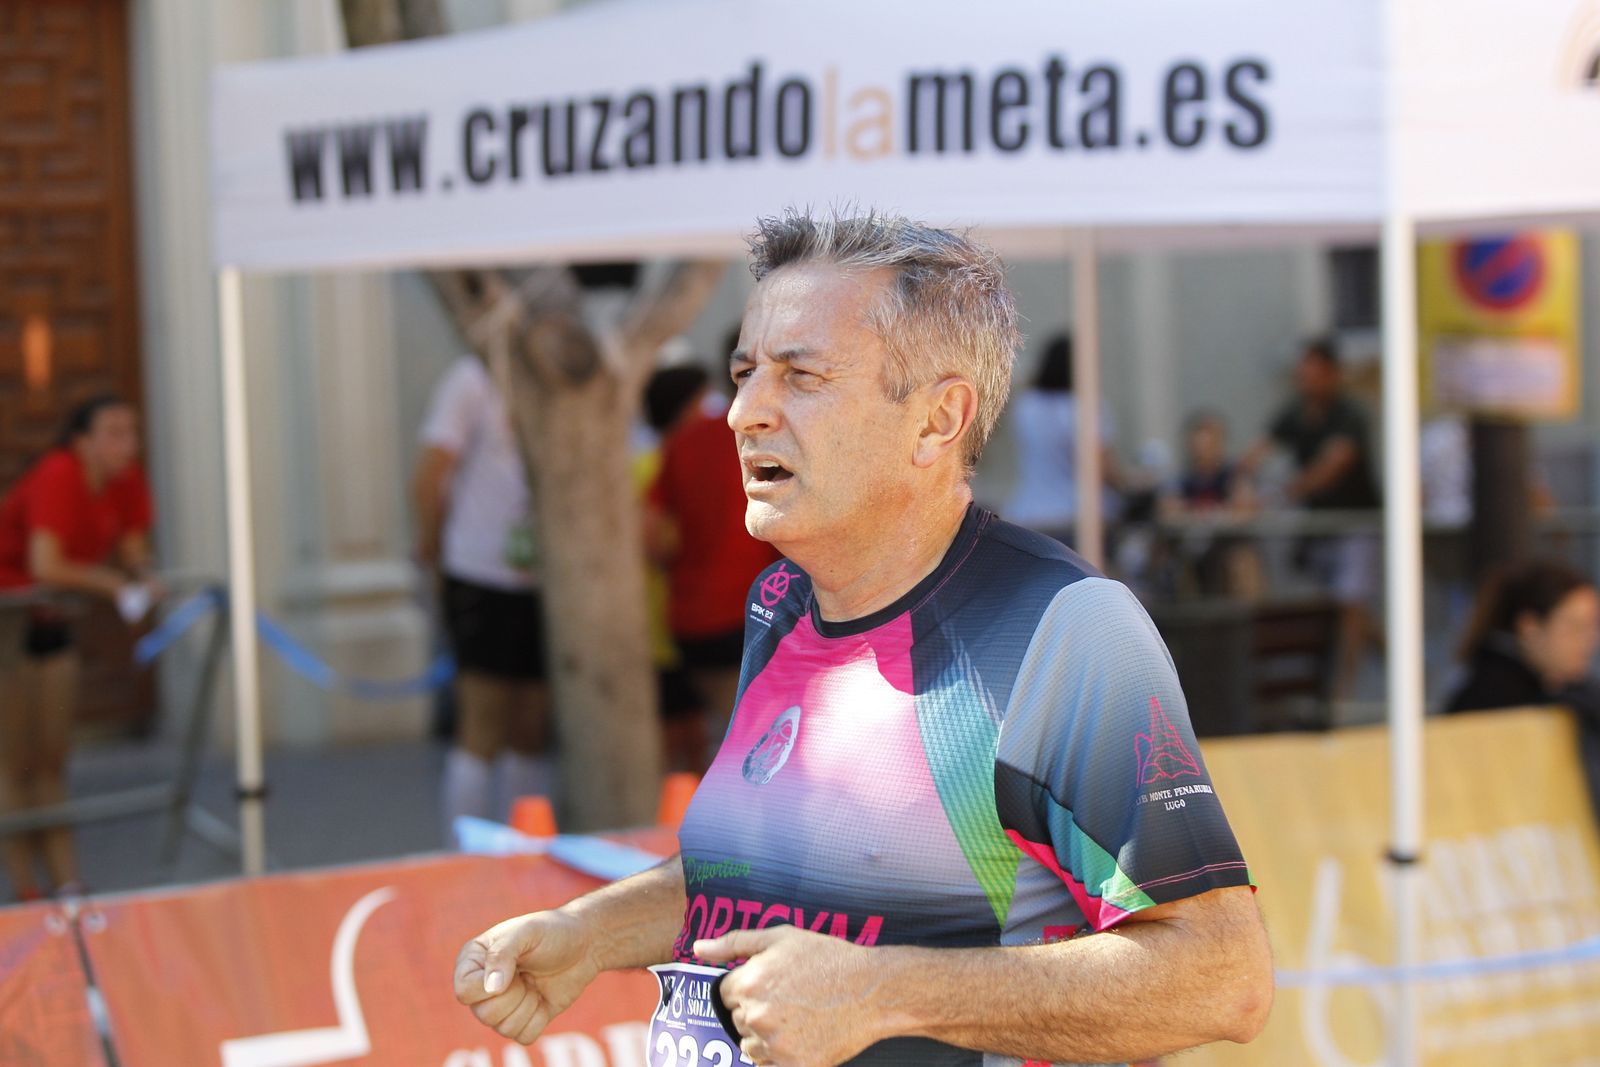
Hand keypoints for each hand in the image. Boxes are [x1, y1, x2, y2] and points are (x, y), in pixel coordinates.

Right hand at [454, 909, 600, 1044]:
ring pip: (504, 1029)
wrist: (585, 945)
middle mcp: (482, 987)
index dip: (488, 987)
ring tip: (535, 982)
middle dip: (515, 995)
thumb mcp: (527, 931)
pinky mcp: (523, 1020)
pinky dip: (539, 1019)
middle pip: (484, 1015)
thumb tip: (491, 989)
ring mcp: (502, 1006)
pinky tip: (542, 997)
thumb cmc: (552, 932)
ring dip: (528, 1005)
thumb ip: (503, 954)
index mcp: (473, 962)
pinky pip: (523, 1037)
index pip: (464, 992)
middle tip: (528, 974)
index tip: (514, 969)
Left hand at [695, 926, 883, 1066]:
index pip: (726, 993)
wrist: (871, 991)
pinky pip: (768, 1064)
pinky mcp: (793, 1066)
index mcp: (749, 982)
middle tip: (791, 997)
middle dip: (757, 1009)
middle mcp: (757, 1015)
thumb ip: (733, 943)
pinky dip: (780, 1054)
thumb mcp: (780, 938)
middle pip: (738, 1018)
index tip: (774, 982)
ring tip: (797, 1017)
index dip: (748, 986)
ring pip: (750, 1045)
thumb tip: (697, 948)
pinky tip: (803, 1035)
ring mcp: (775, 1045)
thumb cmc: (826, 958)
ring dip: (765, 1034)